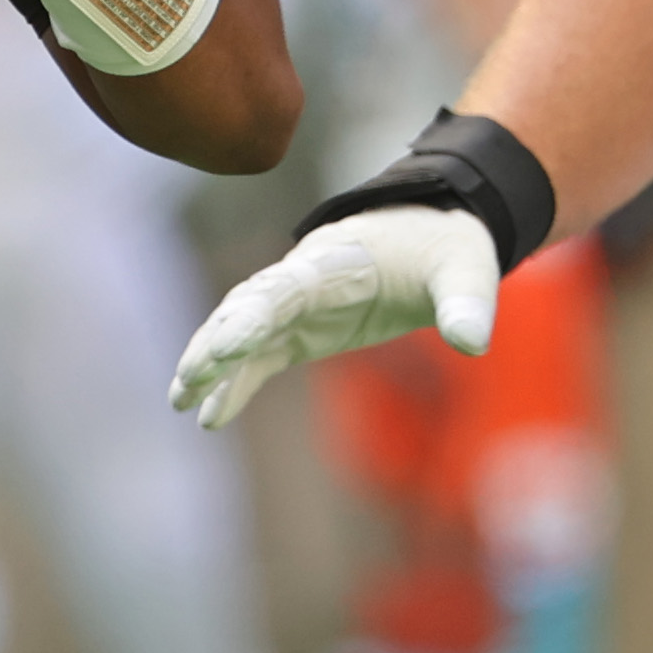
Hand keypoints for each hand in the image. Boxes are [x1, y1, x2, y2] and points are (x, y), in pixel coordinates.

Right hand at [169, 203, 501, 429]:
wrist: (433, 234)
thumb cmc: (446, 247)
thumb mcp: (467, 268)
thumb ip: (466, 303)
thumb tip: (472, 344)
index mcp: (333, 261)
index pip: (282, 290)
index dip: (251, 318)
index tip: (224, 349)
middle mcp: (301, 282)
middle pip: (244, 311)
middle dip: (213, 345)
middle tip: (188, 381)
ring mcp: (295, 308)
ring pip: (237, 333)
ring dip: (207, 365)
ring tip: (180, 402)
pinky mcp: (301, 331)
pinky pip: (257, 359)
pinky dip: (233, 385)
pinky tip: (209, 418)